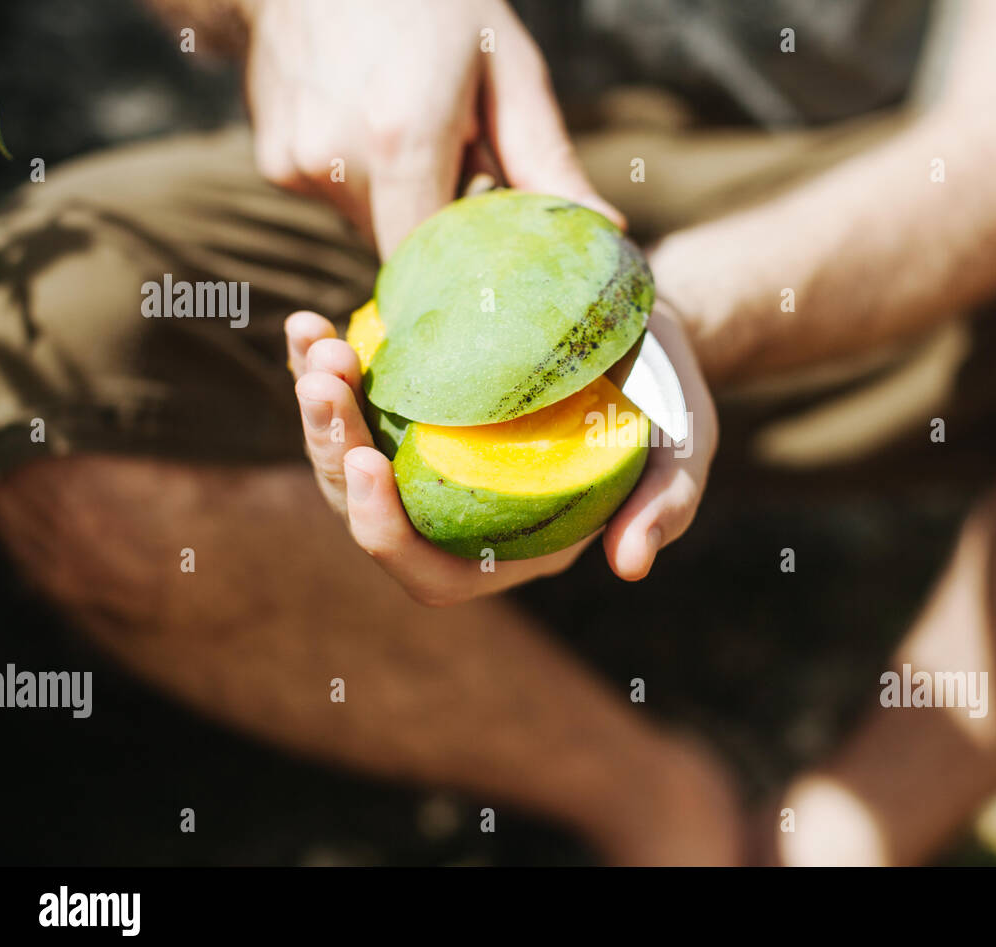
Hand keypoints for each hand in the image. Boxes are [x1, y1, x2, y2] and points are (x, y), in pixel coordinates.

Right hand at [246, 0, 620, 255]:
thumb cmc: (429, 2)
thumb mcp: (506, 69)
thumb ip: (549, 162)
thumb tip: (608, 229)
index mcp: (401, 137)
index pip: (437, 263)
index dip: (470, 267)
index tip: (496, 253)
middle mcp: (338, 161)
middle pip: (408, 251)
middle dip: (445, 228)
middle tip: (463, 164)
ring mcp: (297, 166)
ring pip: (374, 229)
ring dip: (407, 201)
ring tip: (414, 130)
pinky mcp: (275, 165)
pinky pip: (341, 205)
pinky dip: (369, 184)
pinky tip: (371, 122)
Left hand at [284, 302, 716, 603]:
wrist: (643, 330)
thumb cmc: (667, 396)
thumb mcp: (685, 447)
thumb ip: (667, 505)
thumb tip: (630, 566)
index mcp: (514, 544)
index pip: (433, 572)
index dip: (386, 533)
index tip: (372, 459)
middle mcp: (459, 510)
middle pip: (369, 510)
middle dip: (333, 449)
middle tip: (328, 377)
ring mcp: (427, 458)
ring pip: (344, 457)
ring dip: (315, 405)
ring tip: (316, 341)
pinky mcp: (412, 407)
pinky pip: (350, 403)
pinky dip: (318, 366)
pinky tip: (310, 325)